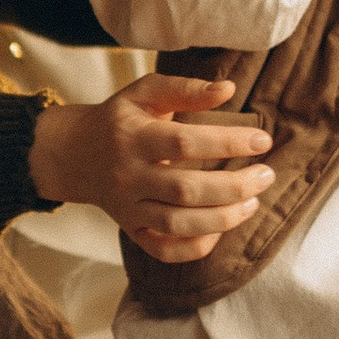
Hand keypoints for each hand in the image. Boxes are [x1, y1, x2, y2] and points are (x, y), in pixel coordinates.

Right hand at [30, 73, 274, 263]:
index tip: (262, 140)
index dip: (227, 142)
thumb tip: (229, 89)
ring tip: (252, 202)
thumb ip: (185, 88)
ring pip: (177, 224)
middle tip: (266, 175)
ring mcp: (128, 208)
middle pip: (185, 190)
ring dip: (222, 218)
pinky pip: (163, 250)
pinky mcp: (130, 230)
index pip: (184, 142)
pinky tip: (220, 229)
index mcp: (133, 136)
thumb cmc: (119, 118)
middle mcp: (129, 176)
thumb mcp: (144, 92)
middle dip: (233, 186)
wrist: (72, 154)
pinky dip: (195, 247)